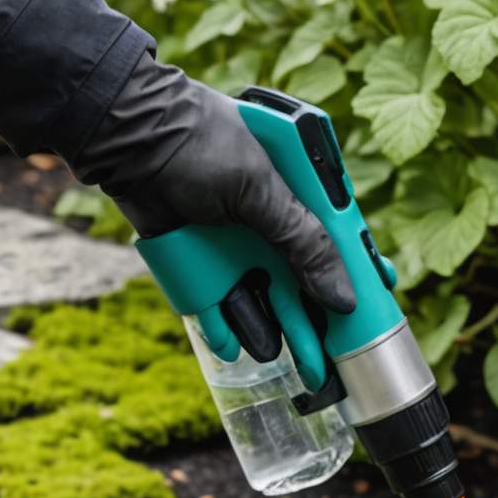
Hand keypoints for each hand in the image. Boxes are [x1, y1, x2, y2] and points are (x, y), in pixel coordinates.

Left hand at [74, 53, 355, 346]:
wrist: (129, 136)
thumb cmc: (201, 144)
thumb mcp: (261, 191)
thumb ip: (302, 244)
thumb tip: (343, 298)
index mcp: (294, 194)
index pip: (334, 243)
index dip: (352, 278)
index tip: (369, 312)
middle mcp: (265, 222)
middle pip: (296, 283)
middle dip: (309, 322)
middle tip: (324, 361)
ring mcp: (229, 244)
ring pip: (255, 299)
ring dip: (266, 328)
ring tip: (278, 355)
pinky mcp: (194, 261)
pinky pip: (212, 303)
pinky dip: (222, 327)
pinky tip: (234, 345)